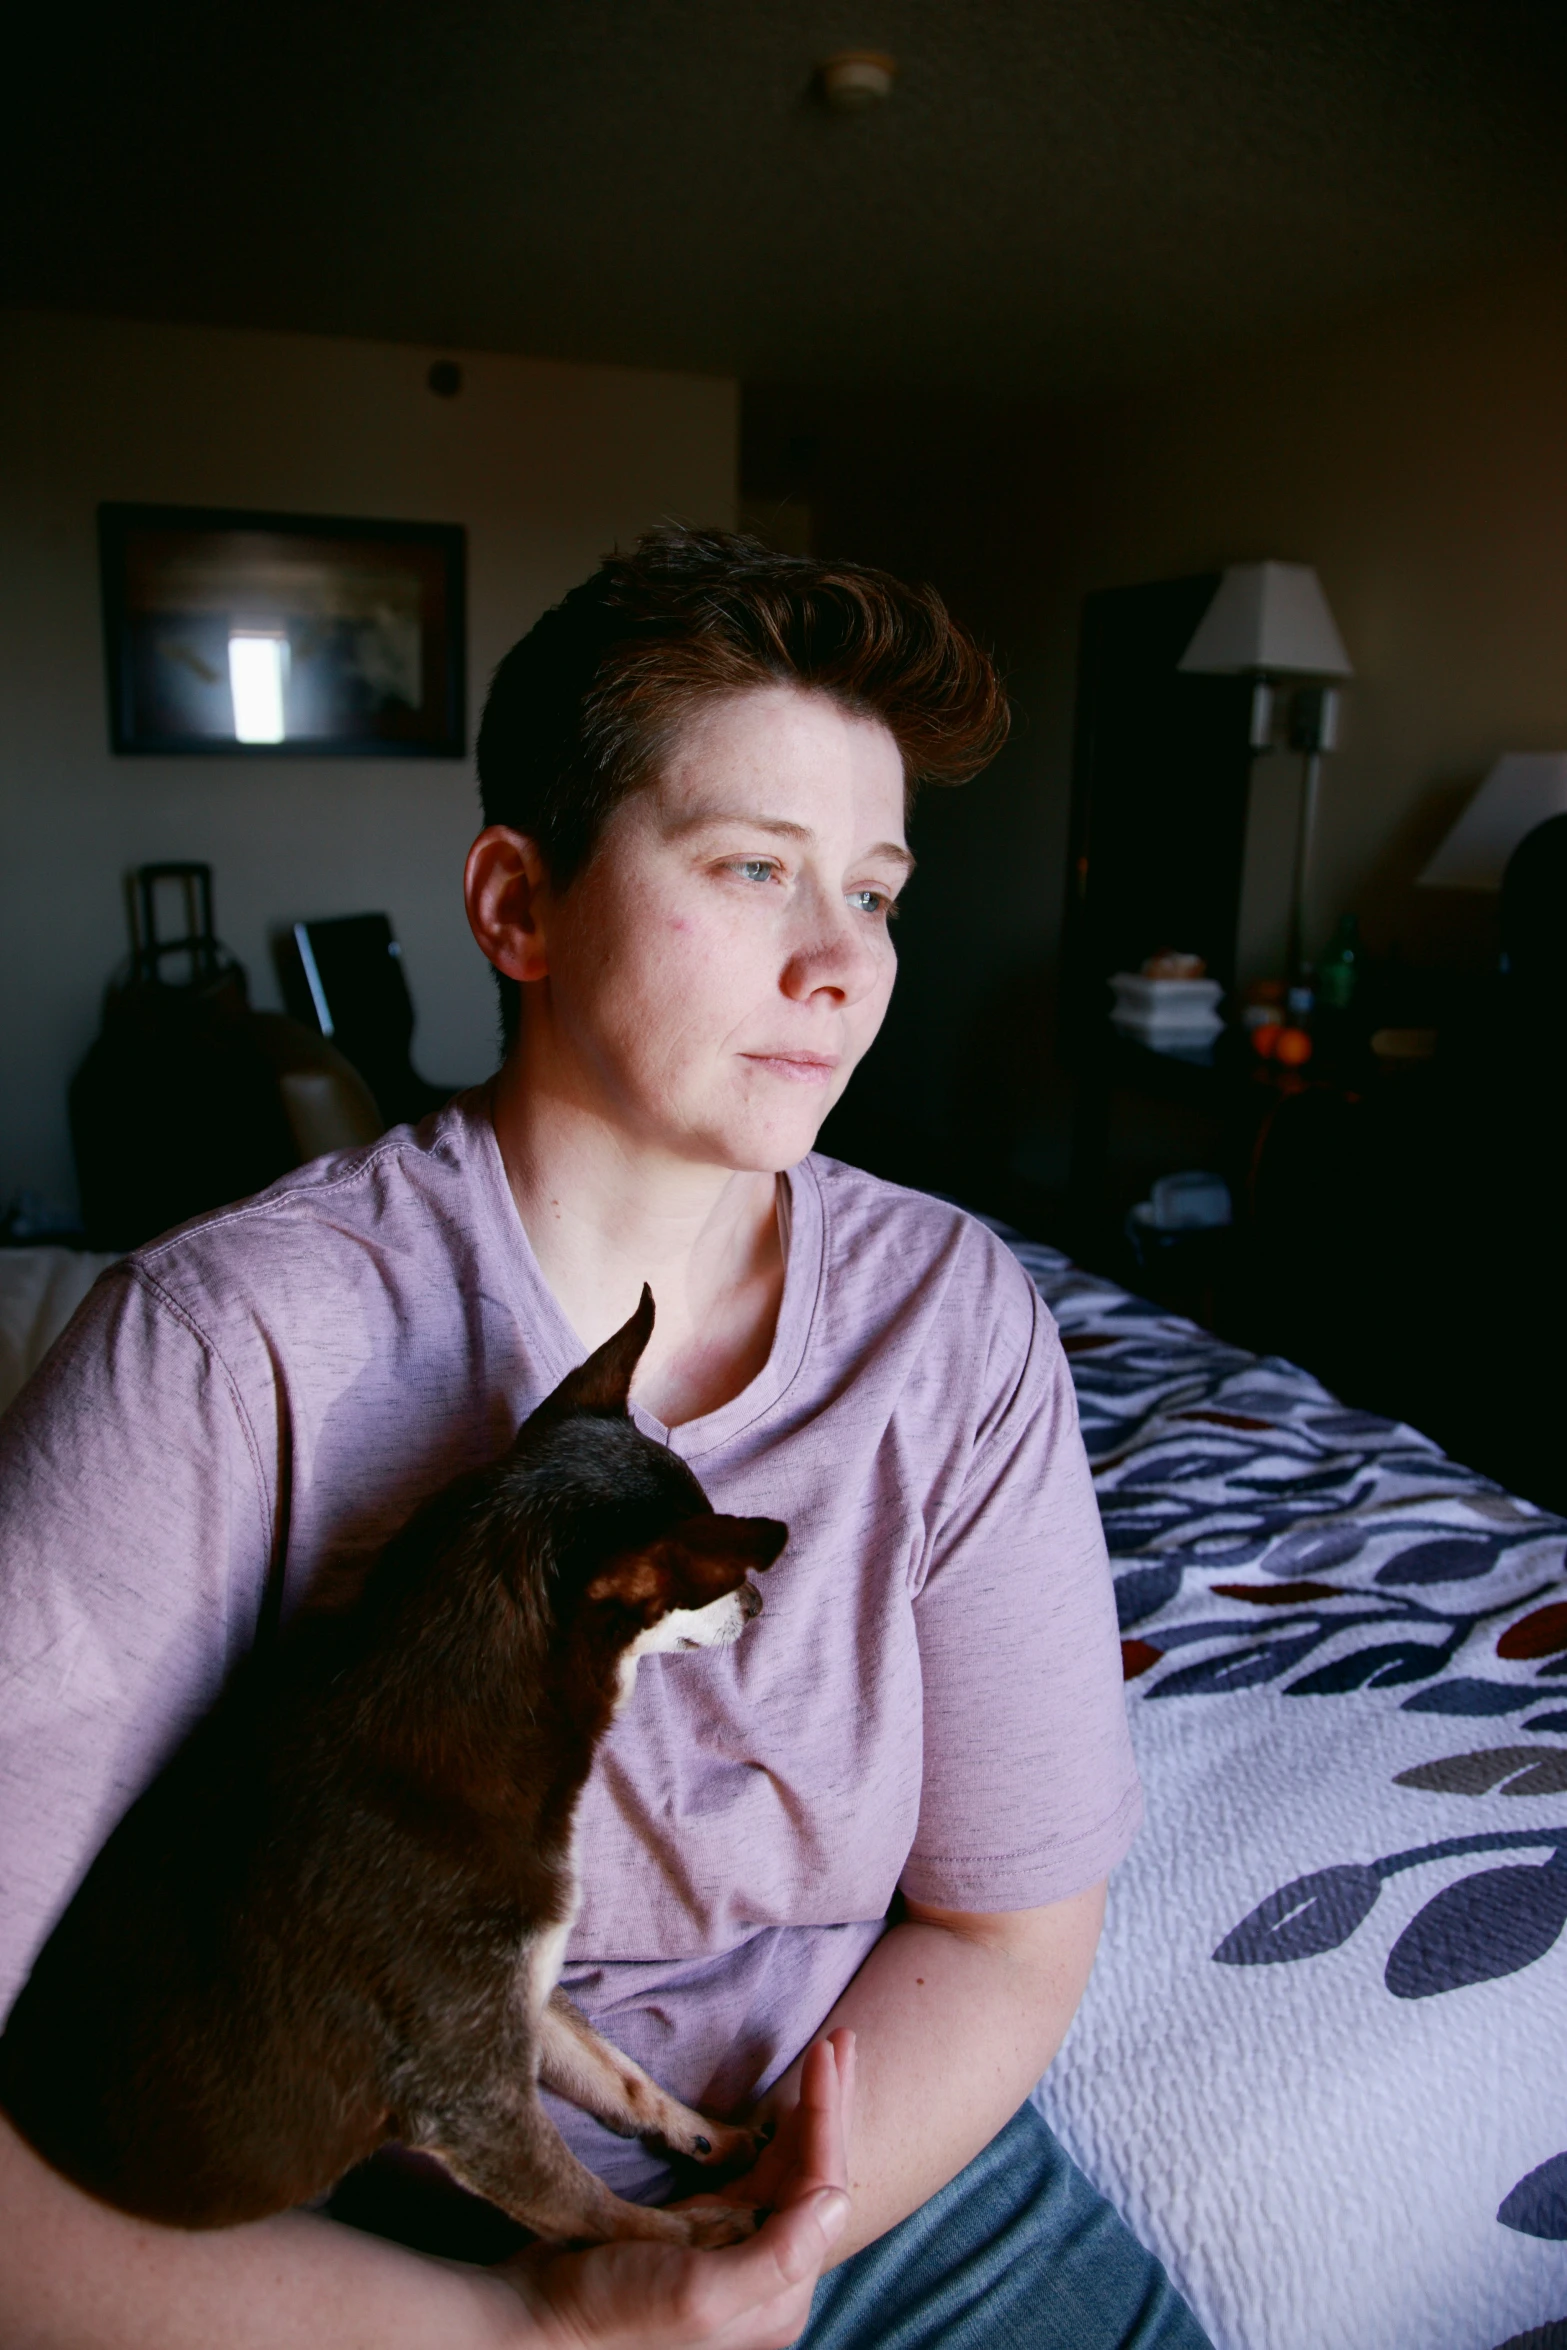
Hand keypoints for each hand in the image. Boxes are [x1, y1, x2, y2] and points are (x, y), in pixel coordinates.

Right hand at [496, 2031, 854, 2349]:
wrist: (536, 2324)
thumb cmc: (610, 2312)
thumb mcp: (698, 2288)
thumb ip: (778, 2253)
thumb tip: (839, 2200)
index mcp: (779, 2295)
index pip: (820, 2187)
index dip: (827, 2114)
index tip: (829, 2049)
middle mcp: (767, 2278)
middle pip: (812, 2174)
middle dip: (828, 2105)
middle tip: (844, 2040)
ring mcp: (735, 2254)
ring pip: (787, 2169)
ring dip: (807, 2113)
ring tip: (825, 2059)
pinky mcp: (702, 2236)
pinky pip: (755, 2175)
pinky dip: (773, 2133)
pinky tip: (780, 2106)